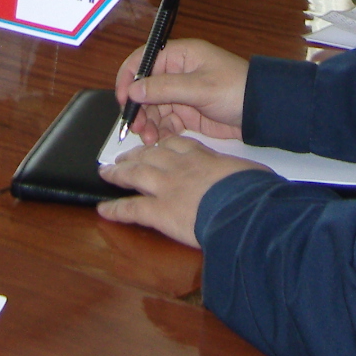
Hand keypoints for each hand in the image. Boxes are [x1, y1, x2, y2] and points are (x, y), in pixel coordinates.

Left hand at [97, 135, 262, 247]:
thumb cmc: (251, 189)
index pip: (176, 144)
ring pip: (136, 175)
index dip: (162, 144)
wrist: (242, 207)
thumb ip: (241, 171)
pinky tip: (103, 210)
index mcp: (201, 156)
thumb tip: (251, 176)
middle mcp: (179, 167)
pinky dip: (116, 209)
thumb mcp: (250, 171)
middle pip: (150, 155)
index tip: (156, 143)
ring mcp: (166, 187)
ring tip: (107, 172)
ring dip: (119, 173)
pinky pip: (131, 209)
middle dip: (135, 154)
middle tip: (124, 156)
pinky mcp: (159, 212)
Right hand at [114, 38, 247, 140]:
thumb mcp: (200, 88)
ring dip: (148, 123)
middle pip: (145, 88)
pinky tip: (159, 140)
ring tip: (149, 139)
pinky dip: (160, 131)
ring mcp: (182, 93)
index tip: (123, 100)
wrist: (263, 112)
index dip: (129, 78)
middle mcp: (177, 72)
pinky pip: (166, 121)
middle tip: (137, 127)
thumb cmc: (237, 89)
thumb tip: (133, 89)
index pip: (143, 60)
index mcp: (180, 55)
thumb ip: (165, 88)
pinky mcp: (188, 112)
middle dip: (138, 108)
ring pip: (153, 108)